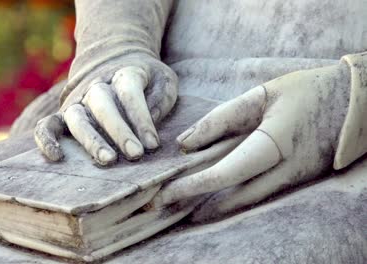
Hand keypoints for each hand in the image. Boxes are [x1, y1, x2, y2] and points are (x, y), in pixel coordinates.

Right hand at [34, 53, 177, 164]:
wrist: (115, 62)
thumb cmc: (145, 79)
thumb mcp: (163, 79)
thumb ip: (162, 98)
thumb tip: (150, 125)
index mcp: (123, 74)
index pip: (130, 94)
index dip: (142, 120)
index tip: (153, 144)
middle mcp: (96, 86)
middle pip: (102, 105)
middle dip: (119, 132)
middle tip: (135, 154)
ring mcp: (77, 101)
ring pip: (77, 118)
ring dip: (90, 140)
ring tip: (107, 161)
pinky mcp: (62, 115)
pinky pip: (47, 125)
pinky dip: (46, 139)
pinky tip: (56, 157)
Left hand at [151, 63, 349, 210]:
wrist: (357, 102)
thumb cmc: (307, 92)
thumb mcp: (263, 95)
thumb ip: (222, 119)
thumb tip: (185, 143)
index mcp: (275, 144)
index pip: (226, 173)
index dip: (193, 186)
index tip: (163, 194)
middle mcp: (285, 171)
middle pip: (232, 197)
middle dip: (193, 203)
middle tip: (159, 205)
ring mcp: (294, 180)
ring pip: (245, 202)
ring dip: (209, 205)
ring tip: (176, 204)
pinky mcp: (296, 182)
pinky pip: (257, 195)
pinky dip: (229, 198)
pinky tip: (208, 196)